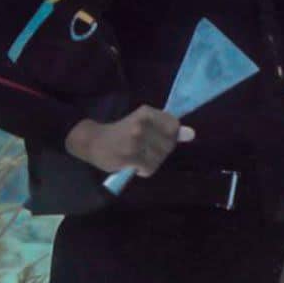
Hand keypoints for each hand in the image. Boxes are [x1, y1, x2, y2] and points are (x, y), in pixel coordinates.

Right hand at [65, 105, 194, 175]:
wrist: (92, 141)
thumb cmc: (121, 132)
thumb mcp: (145, 124)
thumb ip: (168, 128)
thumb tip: (192, 134)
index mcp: (147, 112)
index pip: (174, 126)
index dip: (170, 136)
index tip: (157, 139)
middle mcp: (142, 123)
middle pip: (169, 144)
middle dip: (160, 151)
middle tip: (145, 150)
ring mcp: (136, 139)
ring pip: (160, 158)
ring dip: (151, 162)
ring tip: (138, 157)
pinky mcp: (130, 155)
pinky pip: (149, 168)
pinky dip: (144, 170)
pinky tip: (134, 165)